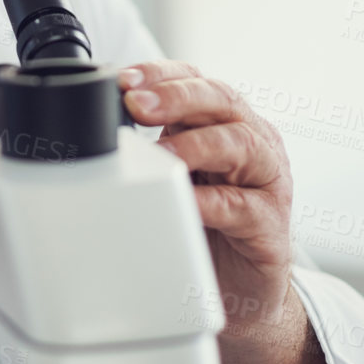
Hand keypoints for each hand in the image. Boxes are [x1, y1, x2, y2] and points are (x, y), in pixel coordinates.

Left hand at [118, 60, 326, 363]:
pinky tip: (186, 201)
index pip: (196, 80)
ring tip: (160, 152)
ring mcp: (267, 180)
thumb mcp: (174, 178)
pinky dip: (211, 200)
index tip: (123, 79)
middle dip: (175, 97)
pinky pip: (242, 205)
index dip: (161, 74)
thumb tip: (91, 131)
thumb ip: (149, 149)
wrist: (242, 289)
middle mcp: (252, 141)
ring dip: (196, 144)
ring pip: (240, 144)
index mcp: (224, 122)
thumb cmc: (206, 225)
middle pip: (221, 100)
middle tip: (137, 104)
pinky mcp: (271, 224)